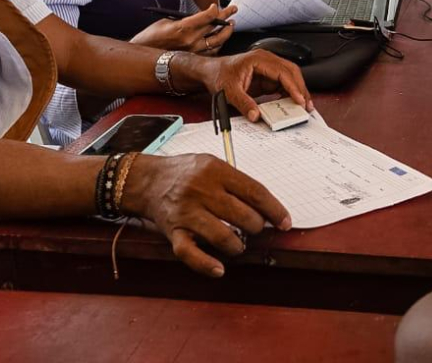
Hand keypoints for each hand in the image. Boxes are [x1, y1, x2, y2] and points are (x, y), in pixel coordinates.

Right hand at [124, 153, 291, 276]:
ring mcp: (187, 213)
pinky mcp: (174, 232)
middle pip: (243, 216)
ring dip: (238, 245)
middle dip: (256, 227)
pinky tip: (219, 269)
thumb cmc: (184, 173)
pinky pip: (191, 254)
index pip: (255, 192)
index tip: (285, 222)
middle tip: (254, 228)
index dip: (275, 210)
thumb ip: (236, 181)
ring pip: (223, 236)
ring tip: (238, 243)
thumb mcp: (211, 164)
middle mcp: (201, 190)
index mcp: (216, 171)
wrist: (146, 180)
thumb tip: (266, 207)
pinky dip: (207, 265)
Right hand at [131, 4, 235, 53]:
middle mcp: (190, 40)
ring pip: (217, 41)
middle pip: (215, 26)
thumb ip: (185, 19)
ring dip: (226, 31)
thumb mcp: (167, 21)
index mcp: (182, 28)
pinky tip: (221, 39)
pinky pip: (211, 52)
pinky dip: (218, 44)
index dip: (215, 9)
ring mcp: (193, 51)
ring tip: (231, 25)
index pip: (207, 16)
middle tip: (232, 10)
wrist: (144, 54)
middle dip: (226, 16)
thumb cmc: (152, 36)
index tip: (216, 6)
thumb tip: (200, 16)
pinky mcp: (193, 59)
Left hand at [195, 49, 312, 121]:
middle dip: (301, 89)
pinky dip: (290, 94)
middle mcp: (267, 61)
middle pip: (292, 72)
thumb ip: (243, 103)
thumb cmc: (219, 75)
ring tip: (304, 107)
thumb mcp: (228, 91)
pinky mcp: (267, 78)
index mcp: (259, 59)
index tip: (300, 100)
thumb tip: (256, 115)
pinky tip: (292, 104)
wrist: (210, 72)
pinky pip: (283, 85)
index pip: (283, 72)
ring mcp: (268, 68)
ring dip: (298, 91)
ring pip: (291, 78)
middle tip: (307, 105)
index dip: (294, 87)